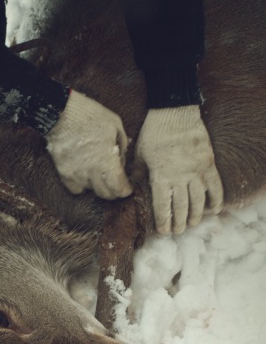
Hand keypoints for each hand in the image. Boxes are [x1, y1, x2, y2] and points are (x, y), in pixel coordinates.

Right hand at [45, 89, 132, 198]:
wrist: (61, 113)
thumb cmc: (90, 116)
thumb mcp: (115, 125)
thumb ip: (121, 146)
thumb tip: (121, 163)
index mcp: (106, 161)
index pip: (119, 188)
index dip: (125, 190)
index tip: (127, 187)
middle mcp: (91, 172)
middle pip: (106, 194)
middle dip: (114, 190)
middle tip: (116, 182)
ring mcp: (76, 174)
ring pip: (92, 191)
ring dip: (98, 185)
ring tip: (99, 174)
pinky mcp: (64, 173)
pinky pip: (76, 189)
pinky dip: (82, 185)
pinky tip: (85, 175)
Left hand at [134, 105, 222, 233]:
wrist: (175, 112)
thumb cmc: (153, 133)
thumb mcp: (139, 155)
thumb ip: (136, 174)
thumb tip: (128, 190)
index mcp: (161, 176)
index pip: (162, 206)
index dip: (163, 221)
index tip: (163, 231)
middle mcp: (179, 177)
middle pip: (181, 207)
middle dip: (178, 223)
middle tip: (177, 231)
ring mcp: (196, 171)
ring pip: (198, 201)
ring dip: (195, 215)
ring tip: (191, 224)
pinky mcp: (208, 164)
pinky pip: (215, 186)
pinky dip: (216, 200)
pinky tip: (213, 210)